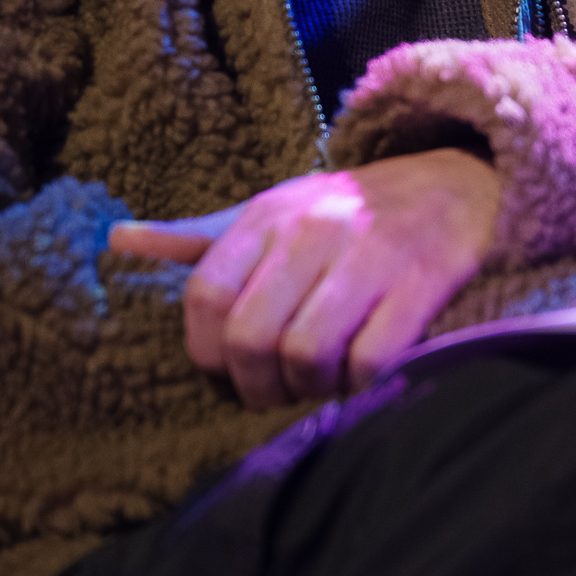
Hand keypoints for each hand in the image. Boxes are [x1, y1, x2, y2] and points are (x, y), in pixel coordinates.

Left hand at [105, 150, 500, 408]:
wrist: (457, 183)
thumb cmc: (350, 213)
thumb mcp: (274, 211)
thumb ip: (201, 238)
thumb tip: (118, 241)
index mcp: (268, 215)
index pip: (204, 296)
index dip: (208, 353)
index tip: (229, 370)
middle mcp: (313, 228)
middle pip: (250, 336)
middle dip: (257, 385)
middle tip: (276, 393)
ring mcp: (369, 254)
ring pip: (306, 353)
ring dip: (309, 389)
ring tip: (319, 385)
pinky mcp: (421, 282)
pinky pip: (371, 360)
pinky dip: (360, 386)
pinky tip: (362, 378)